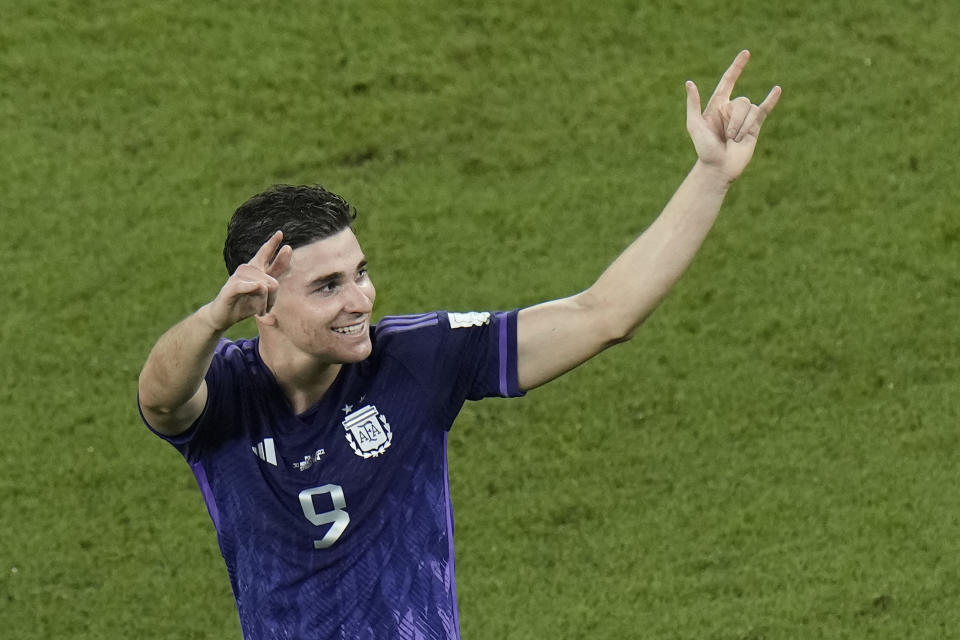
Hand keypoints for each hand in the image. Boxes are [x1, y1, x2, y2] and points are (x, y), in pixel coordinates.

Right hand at [201, 231, 292, 331]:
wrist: (222, 316)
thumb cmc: (243, 304)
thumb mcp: (262, 294)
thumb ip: (273, 280)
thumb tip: (284, 255)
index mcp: (255, 271)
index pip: (265, 255)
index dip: (272, 244)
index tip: (280, 233)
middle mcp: (246, 270)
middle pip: (272, 282)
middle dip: (273, 299)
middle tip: (266, 310)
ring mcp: (237, 277)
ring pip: (263, 287)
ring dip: (263, 304)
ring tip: (257, 311)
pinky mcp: (230, 288)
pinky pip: (247, 286)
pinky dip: (252, 288)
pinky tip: (256, 286)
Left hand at [686, 50, 780, 181]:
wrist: (718, 167)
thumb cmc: (704, 148)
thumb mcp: (694, 125)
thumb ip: (693, 104)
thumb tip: (689, 83)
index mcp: (717, 105)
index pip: (728, 80)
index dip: (737, 67)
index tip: (746, 53)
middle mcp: (731, 108)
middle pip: (741, 102)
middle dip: (735, 121)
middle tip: (726, 137)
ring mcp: (744, 117)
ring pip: (751, 110)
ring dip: (743, 127)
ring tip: (735, 141)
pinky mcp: (755, 126)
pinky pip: (764, 109)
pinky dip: (771, 100)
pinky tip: (777, 89)